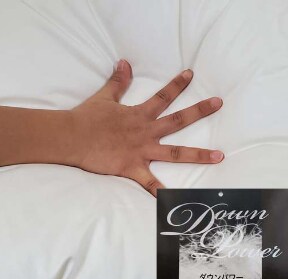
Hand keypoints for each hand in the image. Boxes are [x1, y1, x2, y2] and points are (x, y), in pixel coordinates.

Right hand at [71, 59, 223, 195]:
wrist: (73, 137)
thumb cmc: (87, 118)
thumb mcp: (104, 97)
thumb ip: (117, 82)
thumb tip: (124, 62)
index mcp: (139, 114)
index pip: (163, 96)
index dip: (177, 85)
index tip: (191, 75)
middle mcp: (146, 132)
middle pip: (178, 120)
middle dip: (199, 111)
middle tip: (218, 103)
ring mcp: (141, 151)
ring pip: (175, 153)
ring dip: (198, 155)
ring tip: (219, 156)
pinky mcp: (132, 168)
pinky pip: (149, 184)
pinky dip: (161, 193)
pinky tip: (174, 202)